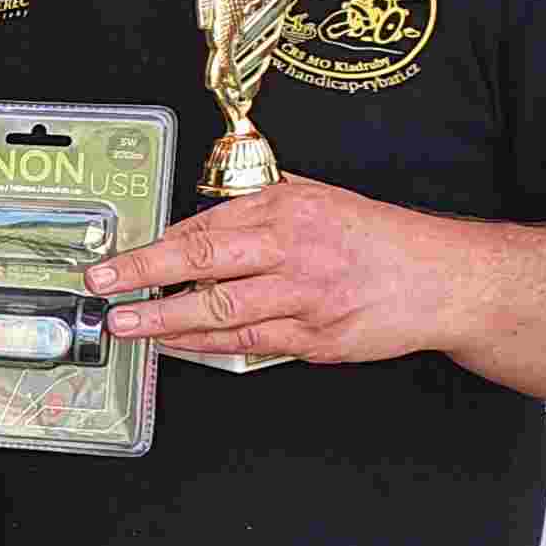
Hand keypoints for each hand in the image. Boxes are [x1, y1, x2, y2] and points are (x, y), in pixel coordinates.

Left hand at [87, 179, 465, 365]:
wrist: (443, 279)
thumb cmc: (380, 239)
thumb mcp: (320, 201)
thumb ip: (262, 207)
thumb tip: (201, 220)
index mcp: (290, 211)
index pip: (208, 225)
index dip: (158, 244)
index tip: (121, 254)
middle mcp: (294, 251)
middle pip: (204, 261)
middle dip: (143, 273)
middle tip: (102, 283)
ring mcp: (305, 298)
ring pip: (221, 311)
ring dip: (165, 319)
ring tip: (126, 324)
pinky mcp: (316, 338)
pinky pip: (248, 344)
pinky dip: (206, 345)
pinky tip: (175, 344)